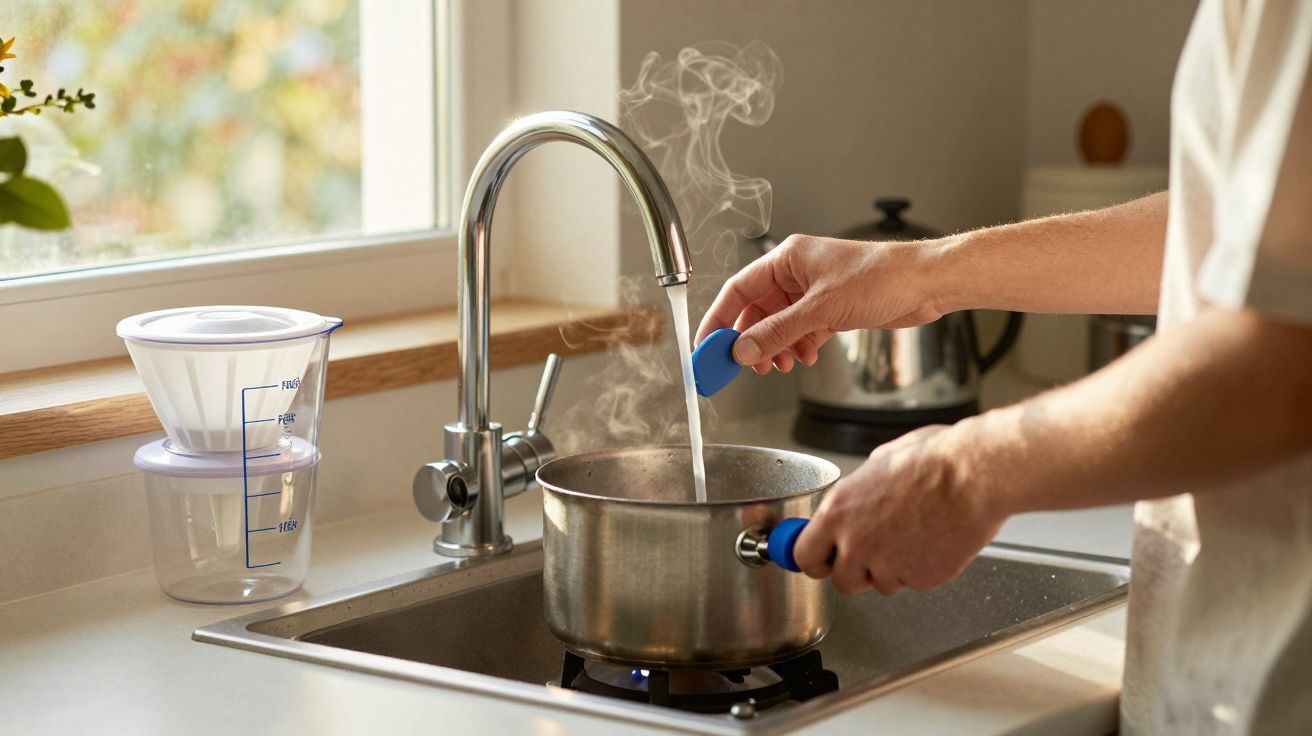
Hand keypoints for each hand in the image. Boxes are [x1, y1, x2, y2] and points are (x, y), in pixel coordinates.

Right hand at [695, 234, 947, 373]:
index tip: (706, 346)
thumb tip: (743, 349)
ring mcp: (814, 292)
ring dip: (776, 347)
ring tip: (779, 365)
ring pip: (780, 325)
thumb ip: (778, 332)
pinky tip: (804, 357)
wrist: (926, 284)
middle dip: (751, 341)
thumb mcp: (821, 309)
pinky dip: (798, 346)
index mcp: (788, 259)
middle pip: (757, 311)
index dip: (719, 320)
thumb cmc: (882, 276)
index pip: (738, 290)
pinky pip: (801, 331)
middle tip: (744, 366)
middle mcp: (798, 273)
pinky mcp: (831, 309)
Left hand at [792, 424, 1004, 595]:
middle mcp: (857, 543)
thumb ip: (858, 493)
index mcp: (839, 511)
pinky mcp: (920, 579)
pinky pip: (913, 583)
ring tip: (914, 536)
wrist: (974, 475)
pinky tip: (934, 541)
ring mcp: (888, 565)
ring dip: (892, 570)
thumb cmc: (934, 460)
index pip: (804, 556)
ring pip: (880, 585)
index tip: (823, 558)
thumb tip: (855, 500)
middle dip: (856, 572)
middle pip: (842, 582)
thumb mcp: (879, 463)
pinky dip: (922, 569)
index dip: (816, 559)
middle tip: (875, 552)